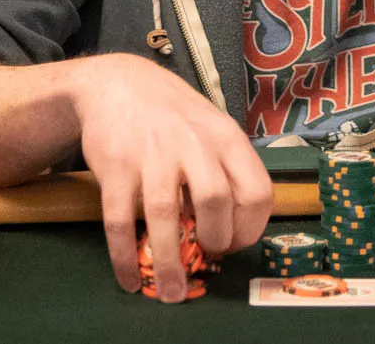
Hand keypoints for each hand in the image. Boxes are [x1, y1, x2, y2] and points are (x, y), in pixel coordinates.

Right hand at [73, 55, 273, 302]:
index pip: (257, 191)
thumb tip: (233, 228)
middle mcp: (193, 144)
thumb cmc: (174, 114)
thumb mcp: (212, 128)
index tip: (234, 244)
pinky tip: (129, 277)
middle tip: (205, 255)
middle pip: (217, 202)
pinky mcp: (116, 167)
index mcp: (226, 137)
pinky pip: (122, 220)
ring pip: (167, 218)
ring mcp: (153, 155)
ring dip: (170, 263)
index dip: (250, 228)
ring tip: (171, 292)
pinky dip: (125, 256)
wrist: (118, 83)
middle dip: (215, 241)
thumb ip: (226, 169)